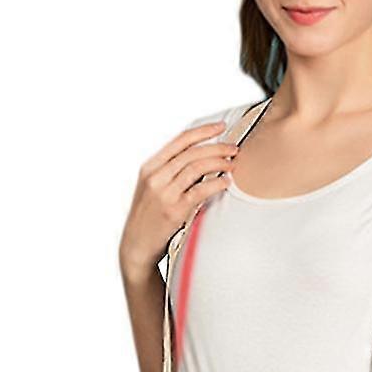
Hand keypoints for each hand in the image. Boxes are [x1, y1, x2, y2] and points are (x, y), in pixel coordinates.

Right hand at [118, 121, 238, 280]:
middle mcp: (156, 176)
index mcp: (150, 167)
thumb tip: (199, 159)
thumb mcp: (152, 189)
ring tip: (232, 164)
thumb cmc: (149, 217)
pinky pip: (200, 190)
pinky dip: (216, 183)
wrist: (136, 244)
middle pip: (191, 152)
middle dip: (216, 147)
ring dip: (218, 162)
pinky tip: (226, 181)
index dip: (203, 131)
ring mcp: (164, 193)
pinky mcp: (174, 210)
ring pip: (196, 167)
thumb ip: (169, 173)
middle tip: (234, 148)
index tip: (221, 127)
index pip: (180, 141)